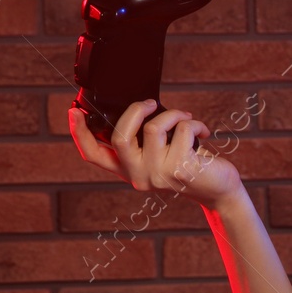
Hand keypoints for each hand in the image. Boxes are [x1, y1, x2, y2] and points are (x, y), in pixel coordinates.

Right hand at [67, 99, 242, 208]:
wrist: (219, 189)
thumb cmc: (189, 164)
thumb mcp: (161, 154)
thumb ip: (144, 140)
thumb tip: (137, 105)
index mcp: (129, 171)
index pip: (94, 155)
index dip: (79, 134)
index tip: (73, 110)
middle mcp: (139, 176)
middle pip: (120, 136)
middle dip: (136, 110)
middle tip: (153, 103)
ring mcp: (159, 175)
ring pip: (154, 127)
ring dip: (174, 114)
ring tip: (186, 119)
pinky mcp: (181, 169)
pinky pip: (181, 129)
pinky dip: (194, 123)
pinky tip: (203, 133)